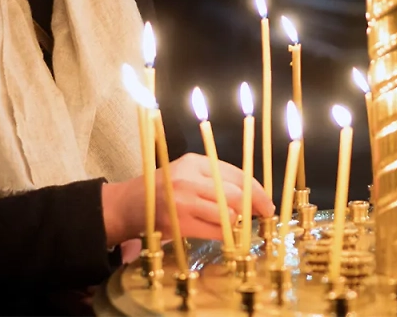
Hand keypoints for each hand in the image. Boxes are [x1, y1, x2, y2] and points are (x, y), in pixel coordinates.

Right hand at [102, 153, 273, 247]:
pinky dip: (225, 235)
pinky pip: (215, 231)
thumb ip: (215, 179)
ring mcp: (183, 201)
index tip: (267, 203)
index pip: (237, 174)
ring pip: (227, 214)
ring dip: (237, 223)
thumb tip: (251, 195)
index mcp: (195, 162)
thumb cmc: (164, 189)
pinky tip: (224, 234)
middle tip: (262, 216)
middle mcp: (190, 178)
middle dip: (254, 207)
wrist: (128, 205)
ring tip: (235, 224)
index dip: (257, 190)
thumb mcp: (188, 173)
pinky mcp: (179, 223)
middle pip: (236, 194)